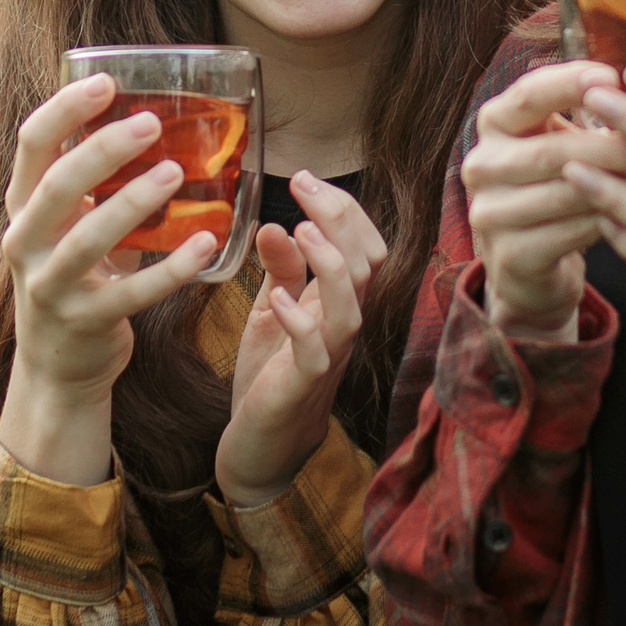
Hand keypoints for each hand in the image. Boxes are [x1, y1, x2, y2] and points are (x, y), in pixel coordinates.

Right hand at [0, 73, 222, 483]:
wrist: (59, 367)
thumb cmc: (79, 278)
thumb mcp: (74, 226)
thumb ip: (98, 184)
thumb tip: (157, 120)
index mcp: (24, 207)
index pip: (31, 145)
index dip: (64, 108)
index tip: (106, 81)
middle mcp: (26, 242)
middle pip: (57, 185)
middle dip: (103, 150)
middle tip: (151, 123)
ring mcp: (50, 285)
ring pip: (88, 238)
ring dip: (133, 202)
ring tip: (175, 173)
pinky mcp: (85, 321)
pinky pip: (131, 292)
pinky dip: (170, 267)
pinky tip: (206, 243)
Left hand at [214, 173, 388, 506]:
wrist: (261, 446)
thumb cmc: (271, 376)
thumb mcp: (273, 310)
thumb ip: (280, 270)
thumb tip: (276, 222)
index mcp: (336, 303)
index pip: (364, 247)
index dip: (343, 210)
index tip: (306, 179)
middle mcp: (341, 326)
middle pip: (364, 266)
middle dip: (338, 219)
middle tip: (304, 185)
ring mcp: (327, 356)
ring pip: (350, 307)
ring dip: (328, 265)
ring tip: (301, 230)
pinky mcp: (303, 385)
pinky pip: (314, 353)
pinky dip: (299, 322)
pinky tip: (277, 298)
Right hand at [460, 60, 625, 341]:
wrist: (528, 261)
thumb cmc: (557, 183)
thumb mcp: (562, 139)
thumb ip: (592, 112)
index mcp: (494, 124)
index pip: (526, 95)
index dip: (568, 83)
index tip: (614, 75)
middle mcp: (482, 165)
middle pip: (552, 150)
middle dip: (613, 144)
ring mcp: (490, 213)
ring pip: (566, 193)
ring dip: (623, 183)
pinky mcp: (510, 255)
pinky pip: (571, 234)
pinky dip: (613, 219)